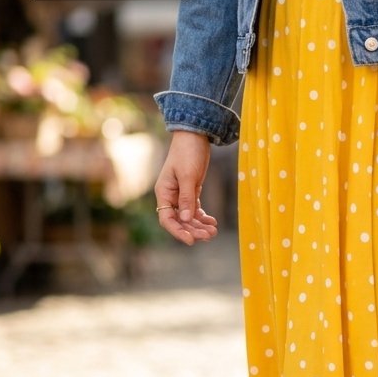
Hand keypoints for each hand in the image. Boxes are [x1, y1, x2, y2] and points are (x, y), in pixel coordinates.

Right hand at [154, 131, 217, 245]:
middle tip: (210, 235)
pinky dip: (203, 217)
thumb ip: (186, 198)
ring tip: (214, 231)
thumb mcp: (188, 176)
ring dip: (200, 225)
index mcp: (164, 192)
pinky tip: (212, 221)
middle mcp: (170, 196)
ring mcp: (181, 194)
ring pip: (188, 216)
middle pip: (179, 220)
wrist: (195, 135)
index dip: (178, 231)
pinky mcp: (191, 190)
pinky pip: (195, 209)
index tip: (191, 240)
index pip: (167, 219)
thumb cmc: (188, 153)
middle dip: (193, 230)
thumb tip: (184, 219)